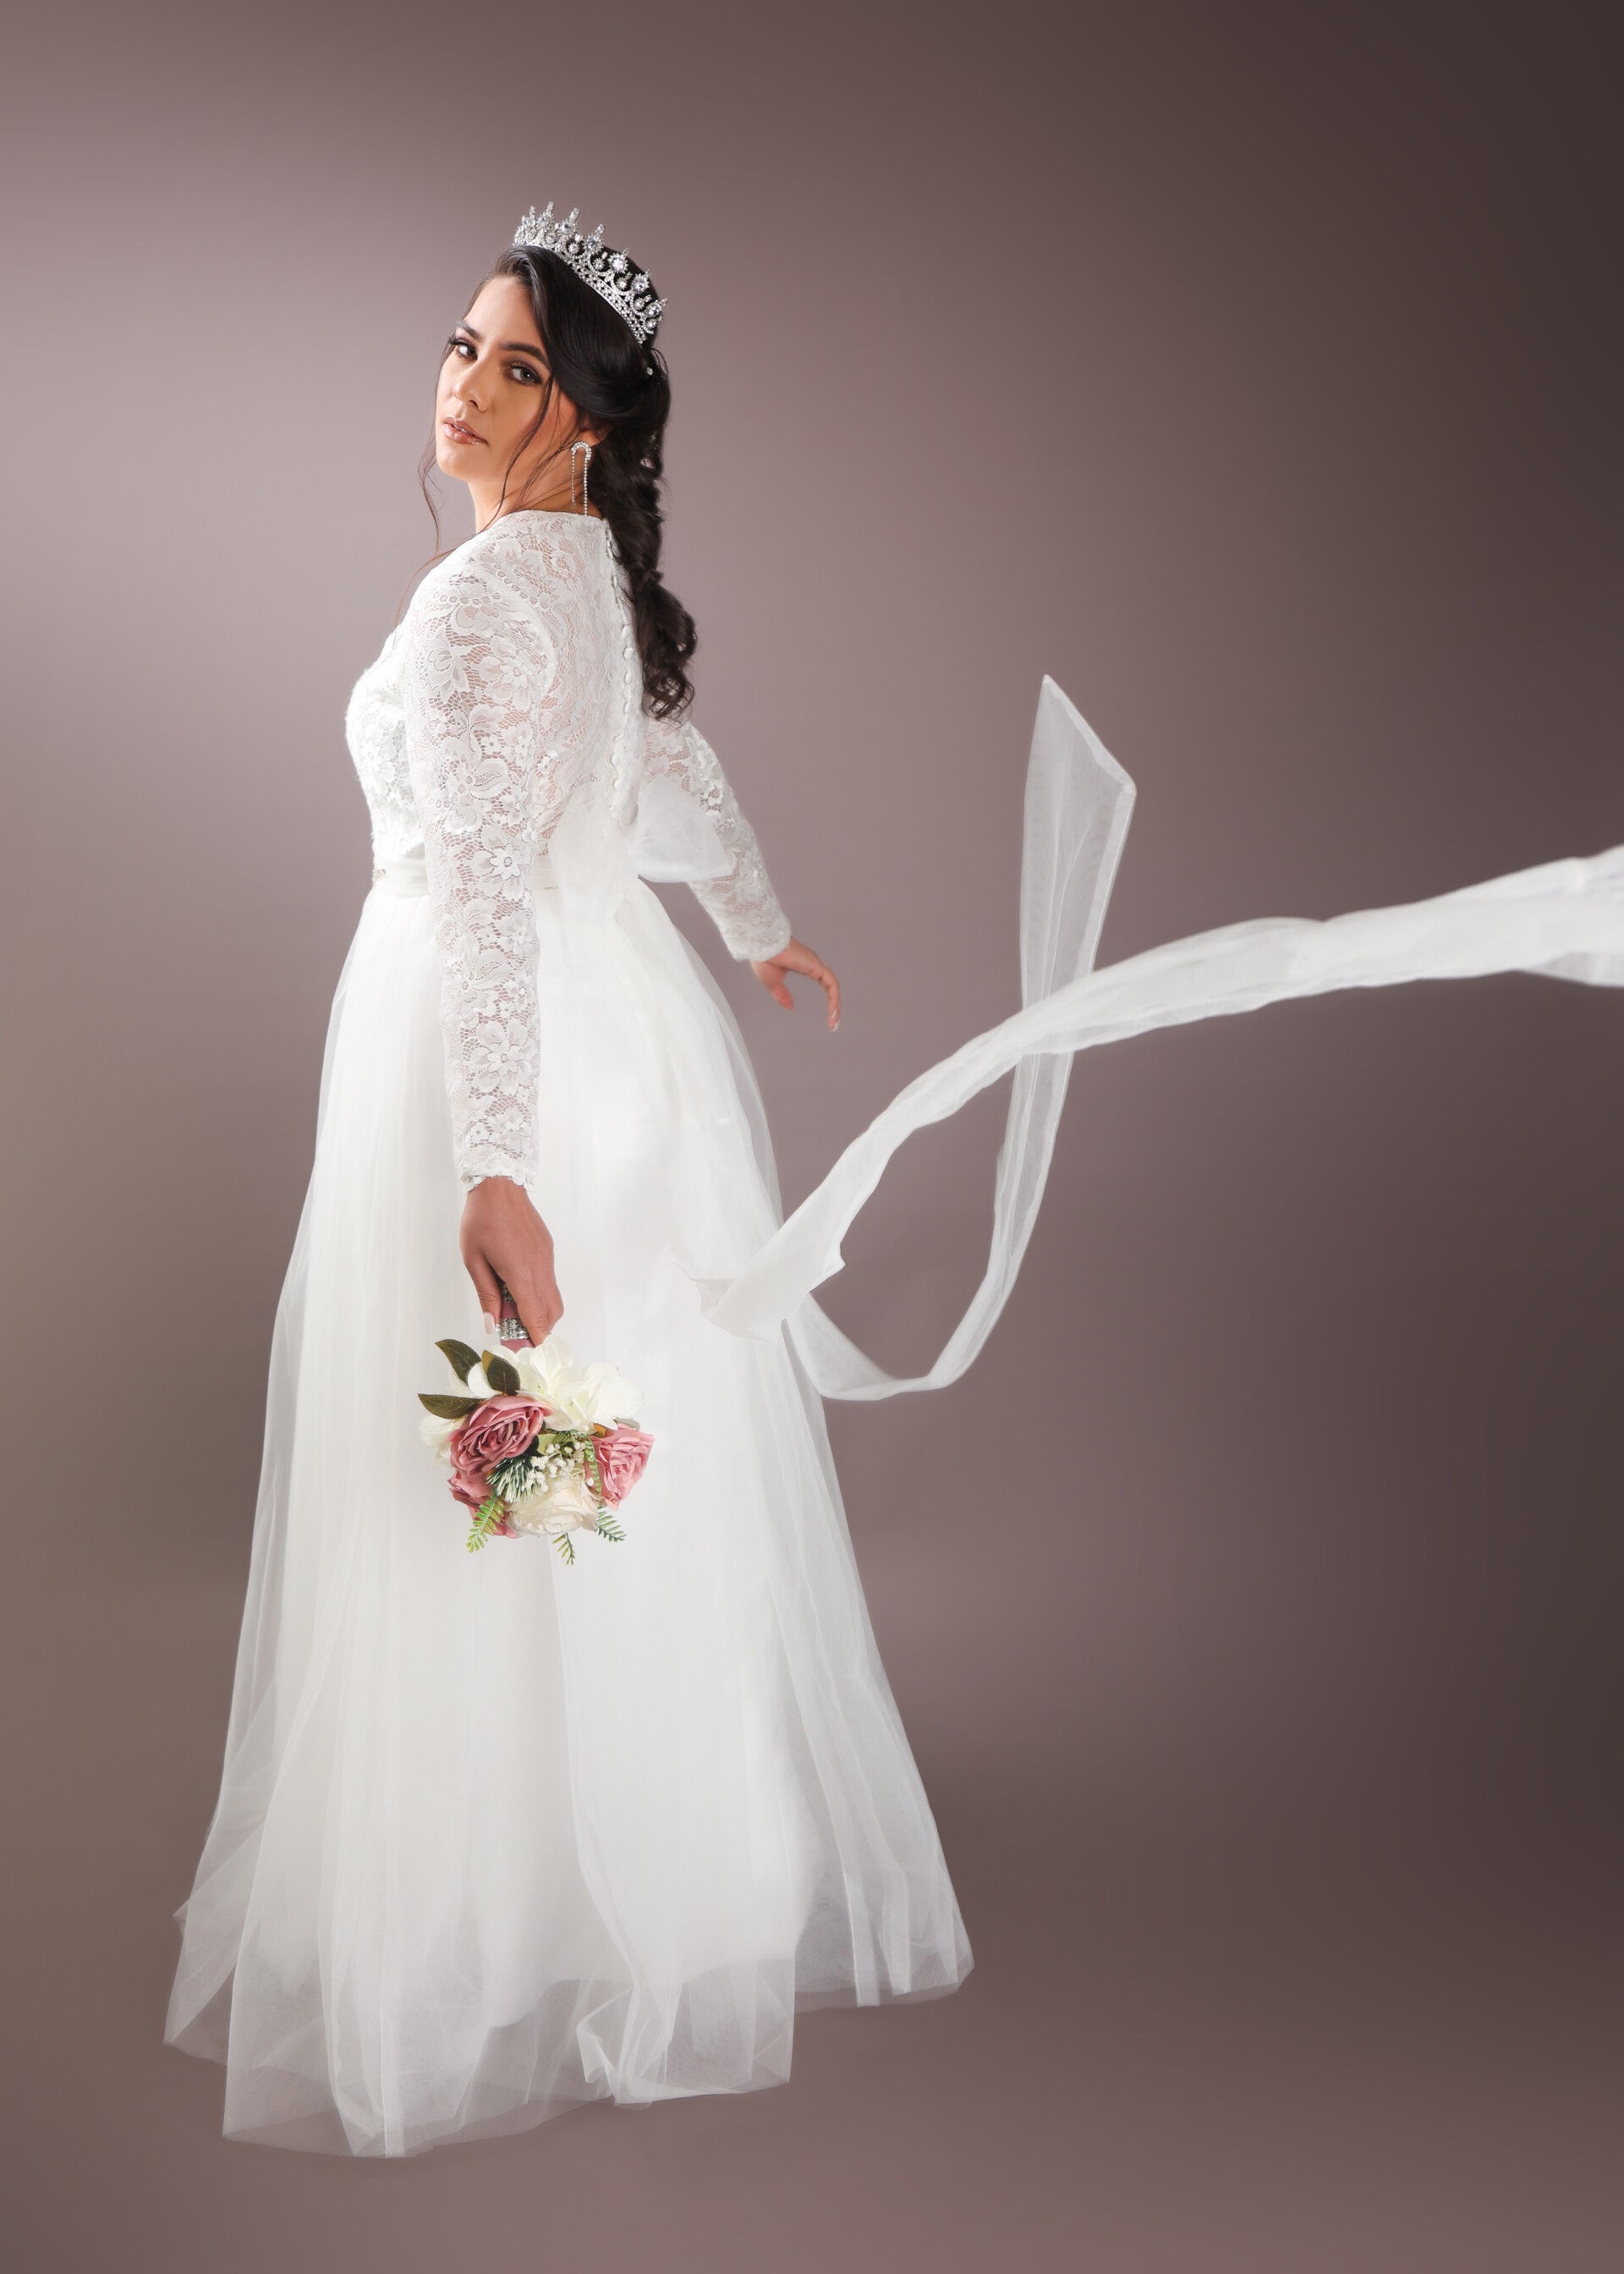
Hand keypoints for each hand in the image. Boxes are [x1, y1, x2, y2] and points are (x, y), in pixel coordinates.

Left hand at [460, 1176, 563, 1347]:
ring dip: (540, 1312)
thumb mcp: (474, 1259)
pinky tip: (518, 1287)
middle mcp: (540, 1269)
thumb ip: (486, 1294)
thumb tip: (492, 1324)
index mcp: (521, 1274)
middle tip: (517, 1335)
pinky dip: (540, 1294)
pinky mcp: (548, 1251)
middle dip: (540, 1329)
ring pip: (554, 1298)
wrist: (500, 1185)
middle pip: (552, 1313)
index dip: (535, 1340)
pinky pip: (550, 1281)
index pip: (535, 1317)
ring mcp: (547, 1259)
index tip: (530, 1355)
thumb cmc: (481, 1220)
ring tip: (514, 1311)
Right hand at [750, 936, 840, 1030]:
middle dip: (834, 1006)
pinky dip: (834, 998)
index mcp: (805, 966)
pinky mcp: (816, 966)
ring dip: (835, 1006)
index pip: (823, 984)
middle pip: (831, 987)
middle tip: (833, 1024)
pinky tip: (833, 1011)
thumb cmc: (764, 959)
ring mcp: (815, 964)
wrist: (760, 946)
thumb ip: (782, 995)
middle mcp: (813, 964)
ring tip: (833, 1024)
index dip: (829, 1000)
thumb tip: (790, 1007)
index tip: (828, 1017)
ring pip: (833, 987)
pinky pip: (831, 984)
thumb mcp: (773, 983)